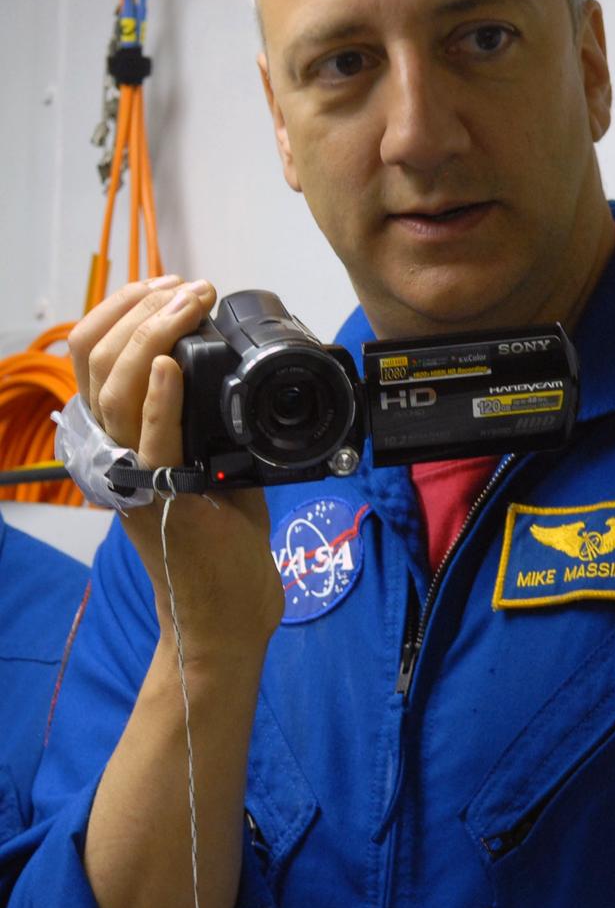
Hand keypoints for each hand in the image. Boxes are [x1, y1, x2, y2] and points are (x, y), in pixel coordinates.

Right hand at [68, 276, 283, 655]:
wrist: (227, 620)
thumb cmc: (222, 545)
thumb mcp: (212, 465)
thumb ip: (205, 421)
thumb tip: (226, 367)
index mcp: (122, 444)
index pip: (94, 363)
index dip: (121, 314)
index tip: (166, 287)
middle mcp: (118, 457)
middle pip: (96, 365)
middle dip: (140, 311)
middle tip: (188, 288)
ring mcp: (137, 480)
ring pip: (116, 393)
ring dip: (154, 337)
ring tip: (188, 303)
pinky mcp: (168, 502)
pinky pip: (154, 442)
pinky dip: (160, 399)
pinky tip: (169, 365)